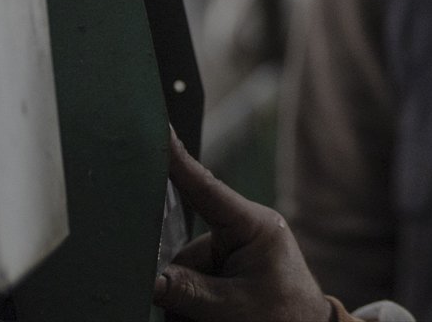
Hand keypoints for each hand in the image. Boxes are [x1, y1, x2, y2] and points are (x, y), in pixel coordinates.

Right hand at [152, 131, 332, 321]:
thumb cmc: (284, 317)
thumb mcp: (234, 307)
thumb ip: (188, 291)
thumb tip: (148, 279)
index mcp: (252, 224)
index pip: (206, 188)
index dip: (178, 160)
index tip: (160, 129)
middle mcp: (239, 232)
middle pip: (183, 250)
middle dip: (177, 282)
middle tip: (193, 309)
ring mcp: (230, 253)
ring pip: (181, 274)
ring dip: (181, 302)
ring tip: (206, 319)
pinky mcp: (224, 272)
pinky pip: (189, 285)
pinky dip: (187, 307)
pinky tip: (200, 318)